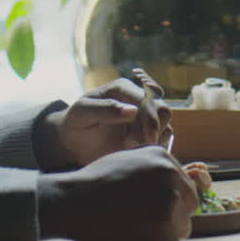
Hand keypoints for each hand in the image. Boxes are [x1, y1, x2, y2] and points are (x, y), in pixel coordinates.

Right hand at [37, 146, 196, 240]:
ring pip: (182, 227)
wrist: (72, 202)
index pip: (183, 185)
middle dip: (173, 215)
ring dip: (164, 233)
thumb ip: (153, 167)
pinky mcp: (164, 229)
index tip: (149, 206)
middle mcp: (171, 176)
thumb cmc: (94, 184)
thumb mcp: (128, 160)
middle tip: (145, 221)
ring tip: (136, 229)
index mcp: (163, 158)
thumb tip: (174, 181)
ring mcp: (169, 202)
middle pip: (189, 205)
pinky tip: (135, 240)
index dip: (168, 199)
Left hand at [42, 78, 172, 169]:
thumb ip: (105, 109)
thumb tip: (132, 110)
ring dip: (154, 139)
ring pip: (165, 125)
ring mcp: (143, 117)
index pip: (148, 99)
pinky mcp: (145, 134)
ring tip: (132, 148)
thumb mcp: (83, 113)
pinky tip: (136, 152)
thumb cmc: (76, 122)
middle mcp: (137, 100)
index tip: (146, 138)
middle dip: (155, 129)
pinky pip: (162, 139)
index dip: (151, 117)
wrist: (74, 142)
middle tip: (136, 144)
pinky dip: (155, 147)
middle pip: (163, 109)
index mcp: (124, 89)